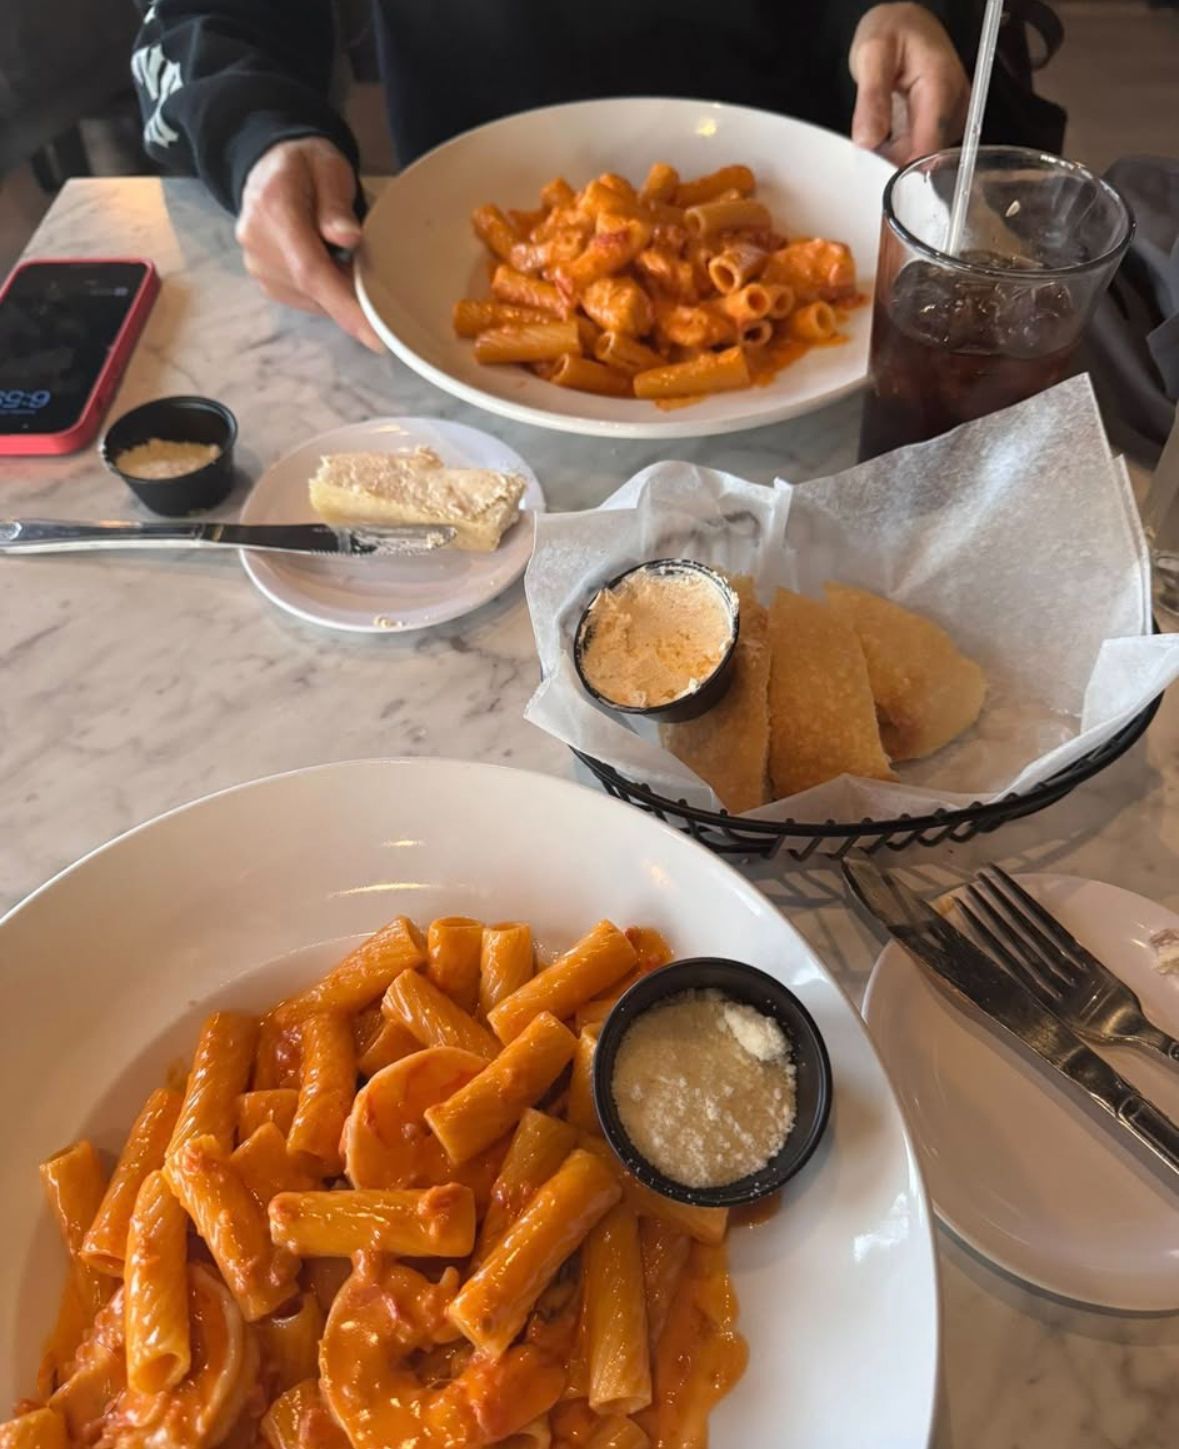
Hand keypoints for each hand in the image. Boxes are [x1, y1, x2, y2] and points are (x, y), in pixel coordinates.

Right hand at [236, 137, 381, 350]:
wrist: (271, 167)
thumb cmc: (308, 166)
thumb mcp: (329, 168)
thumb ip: (336, 203)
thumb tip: (348, 238)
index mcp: (274, 209)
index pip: (310, 269)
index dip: (344, 305)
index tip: (375, 337)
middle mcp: (258, 243)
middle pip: (314, 290)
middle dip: (354, 298)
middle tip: (384, 290)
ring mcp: (258, 267)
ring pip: (313, 299)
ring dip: (343, 293)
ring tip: (354, 263)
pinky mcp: (267, 282)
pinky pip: (308, 300)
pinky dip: (330, 293)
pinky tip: (338, 268)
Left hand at [849, 3, 969, 165]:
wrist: (904, 20)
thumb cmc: (891, 30)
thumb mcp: (872, 55)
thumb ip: (872, 98)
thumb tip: (869, 140)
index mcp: (940, 84)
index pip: (928, 145)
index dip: (901, 167)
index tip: (875, 172)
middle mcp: (956, 102)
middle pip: (927, 155)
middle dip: (895, 160)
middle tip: (869, 143)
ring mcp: (955, 113)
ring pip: (926, 155)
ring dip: (898, 154)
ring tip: (880, 128)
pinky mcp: (948, 120)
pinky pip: (925, 147)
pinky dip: (903, 147)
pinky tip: (890, 132)